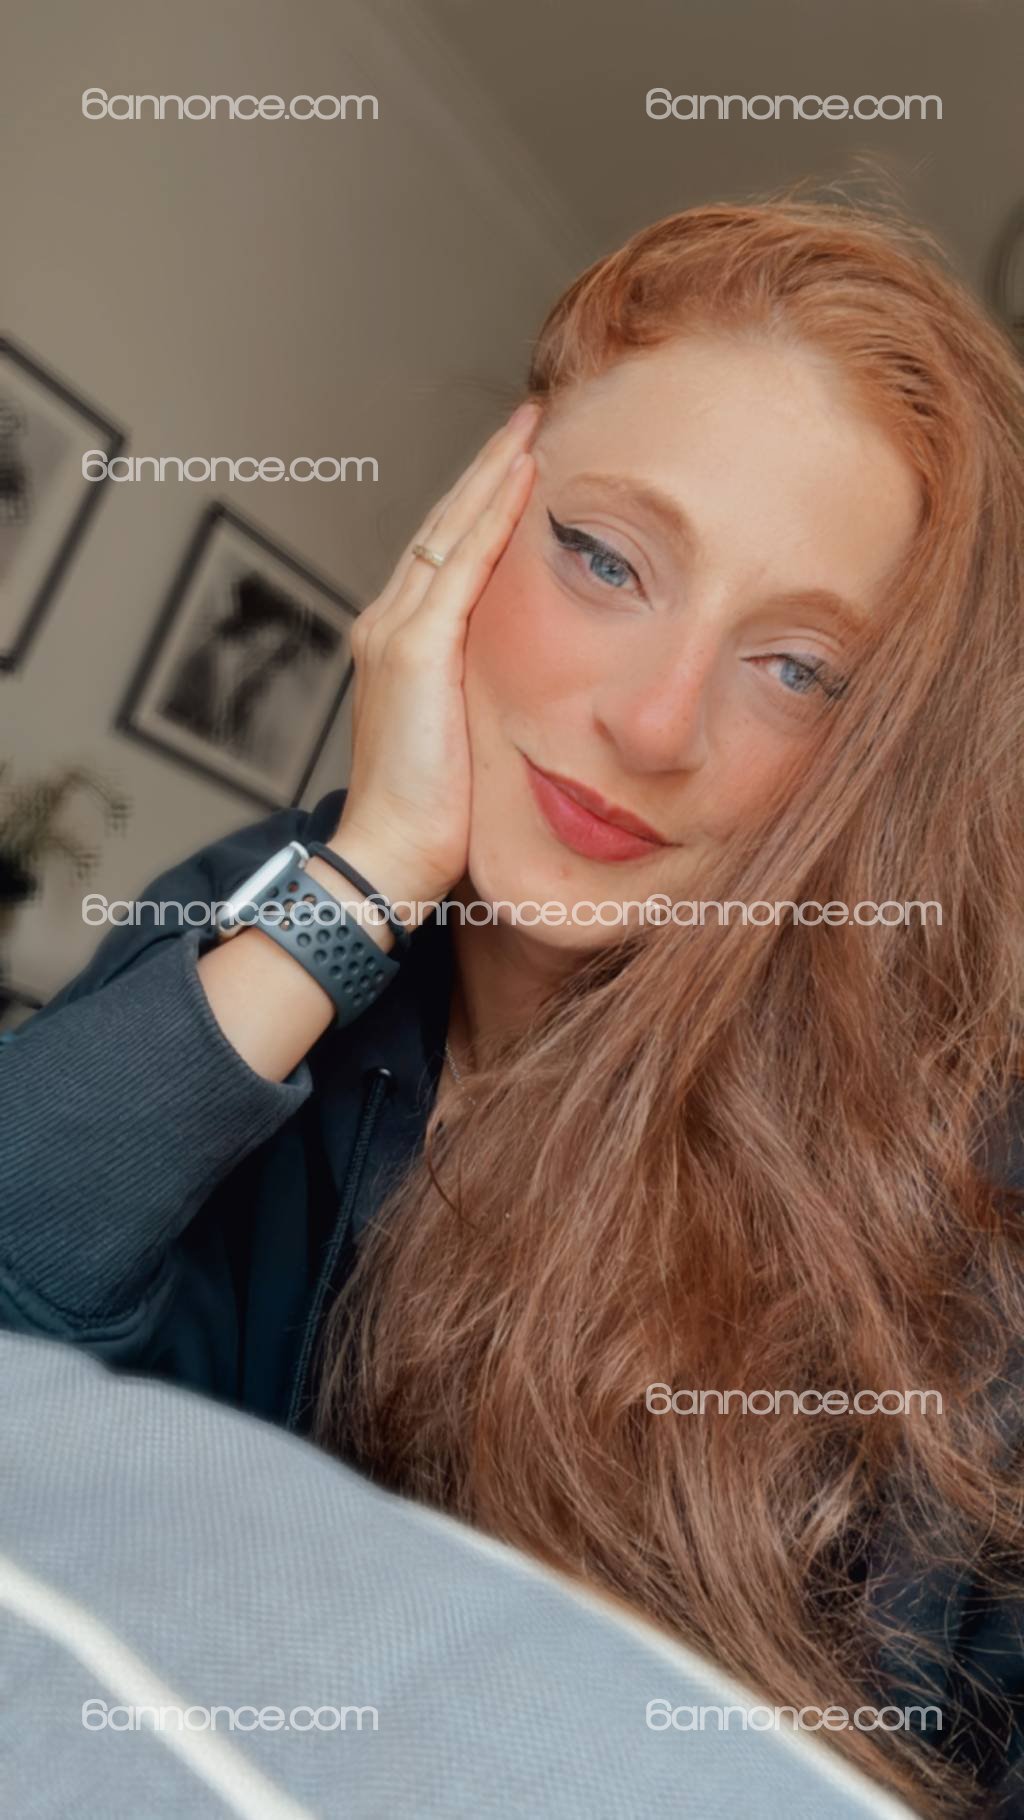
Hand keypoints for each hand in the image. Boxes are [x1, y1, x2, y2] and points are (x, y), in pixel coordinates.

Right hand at [332, 401, 540, 914]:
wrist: (388, 861)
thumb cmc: (433, 822)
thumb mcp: (462, 742)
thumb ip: (483, 699)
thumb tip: (533, 690)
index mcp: (398, 648)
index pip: (443, 557)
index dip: (480, 509)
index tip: (522, 470)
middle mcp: (386, 626)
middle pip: (442, 527)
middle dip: (486, 472)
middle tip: (528, 422)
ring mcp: (395, 634)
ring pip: (451, 530)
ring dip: (493, 475)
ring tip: (531, 427)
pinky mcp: (415, 651)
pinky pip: (463, 564)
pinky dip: (494, 515)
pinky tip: (526, 477)